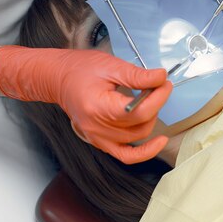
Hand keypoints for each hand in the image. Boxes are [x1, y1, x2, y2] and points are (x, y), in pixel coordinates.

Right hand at [0, 46, 171, 163]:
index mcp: (98, 108)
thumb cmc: (79, 69)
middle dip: (156, 105)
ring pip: (137, 137)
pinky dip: (145, 152)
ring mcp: (98, 138)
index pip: (138, 111)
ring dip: (151, 120)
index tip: (165, 82)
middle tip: (159, 86)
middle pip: (140, 125)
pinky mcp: (101, 142)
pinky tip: (159, 142)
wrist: (57, 79)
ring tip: (151, 100)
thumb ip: (137, 76)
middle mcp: (97, 128)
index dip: (158, 97)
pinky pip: (126, 155)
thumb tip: (161, 77)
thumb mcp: (111, 66)